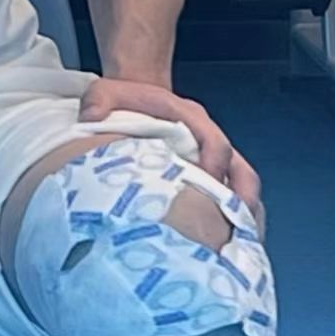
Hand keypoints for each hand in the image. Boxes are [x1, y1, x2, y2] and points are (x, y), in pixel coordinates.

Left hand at [78, 76, 265, 236]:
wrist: (138, 98)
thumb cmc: (126, 102)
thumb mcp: (106, 92)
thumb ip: (99, 99)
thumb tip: (90, 118)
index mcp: (189, 117)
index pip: (215, 142)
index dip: (214, 168)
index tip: (205, 191)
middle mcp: (208, 136)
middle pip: (242, 170)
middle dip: (241, 200)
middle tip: (233, 230)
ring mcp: (212, 156)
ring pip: (244, 185)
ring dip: (243, 213)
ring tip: (237, 244)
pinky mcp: (210, 172)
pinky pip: (235, 193)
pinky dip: (236, 215)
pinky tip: (230, 242)